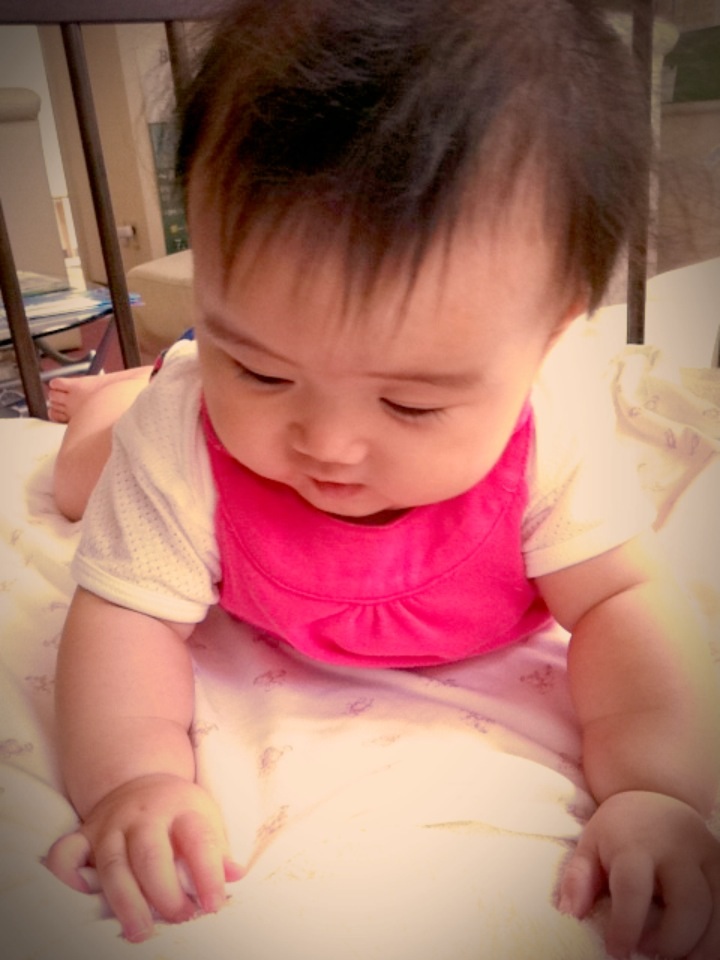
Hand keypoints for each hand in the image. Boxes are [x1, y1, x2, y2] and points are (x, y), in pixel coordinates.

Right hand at [44, 773, 243, 941]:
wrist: (140, 781)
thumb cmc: (179, 811)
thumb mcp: (206, 818)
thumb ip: (218, 850)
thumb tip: (236, 876)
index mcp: (181, 808)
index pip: (198, 839)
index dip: (208, 875)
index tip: (214, 905)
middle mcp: (143, 814)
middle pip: (150, 855)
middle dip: (164, 893)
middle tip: (180, 919)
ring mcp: (111, 824)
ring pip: (113, 865)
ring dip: (126, 902)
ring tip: (140, 932)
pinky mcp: (85, 835)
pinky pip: (66, 854)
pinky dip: (68, 877)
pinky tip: (84, 898)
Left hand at [558, 791, 719, 958]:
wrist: (656, 794)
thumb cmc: (619, 830)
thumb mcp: (590, 843)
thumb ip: (577, 877)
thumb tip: (570, 913)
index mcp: (637, 843)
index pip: (634, 887)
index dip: (627, 925)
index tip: (617, 951)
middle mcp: (679, 848)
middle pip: (689, 904)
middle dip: (673, 940)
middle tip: (649, 952)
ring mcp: (708, 857)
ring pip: (718, 911)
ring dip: (701, 945)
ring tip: (675, 956)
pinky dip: (715, 935)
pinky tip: (696, 949)